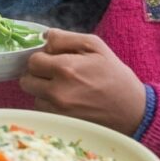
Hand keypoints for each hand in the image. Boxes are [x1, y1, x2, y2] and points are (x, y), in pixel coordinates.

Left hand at [18, 29, 147, 134]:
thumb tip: (44, 36)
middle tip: (55, 73)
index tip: (55, 59)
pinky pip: (42, 110)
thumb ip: (66, 38)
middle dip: (38, 74)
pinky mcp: (60, 124)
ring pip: (33, 96)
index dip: (43, 57)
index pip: (33, 60)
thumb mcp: (96, 46)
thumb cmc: (115, 75)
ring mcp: (57, 111)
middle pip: (27, 79)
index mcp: (65, 68)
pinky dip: (49, 104)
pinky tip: (67, 100)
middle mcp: (57, 92)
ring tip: (64, 87)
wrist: (132, 111)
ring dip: (42, 90)